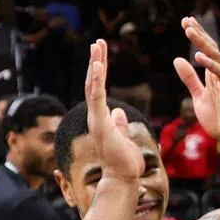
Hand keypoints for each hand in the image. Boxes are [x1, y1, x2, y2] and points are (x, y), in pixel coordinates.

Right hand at [85, 40, 144, 184]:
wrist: (124, 178)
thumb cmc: (126, 162)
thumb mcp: (125, 137)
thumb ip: (119, 124)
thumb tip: (118, 112)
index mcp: (102, 118)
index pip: (99, 88)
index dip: (100, 71)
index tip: (101, 54)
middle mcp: (95, 116)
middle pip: (93, 83)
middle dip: (96, 62)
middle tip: (98, 42)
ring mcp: (96, 119)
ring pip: (93, 87)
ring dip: (95, 66)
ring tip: (97, 46)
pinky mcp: (101, 123)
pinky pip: (97, 98)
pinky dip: (97, 80)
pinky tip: (98, 65)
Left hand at [174, 18, 219, 149]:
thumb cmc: (219, 121)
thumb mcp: (198, 97)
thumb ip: (190, 79)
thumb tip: (178, 59)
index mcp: (214, 76)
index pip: (206, 51)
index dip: (197, 36)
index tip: (186, 22)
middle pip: (211, 49)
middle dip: (199, 34)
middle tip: (186, 20)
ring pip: (216, 57)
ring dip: (202, 43)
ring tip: (189, 30)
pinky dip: (210, 65)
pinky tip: (198, 56)